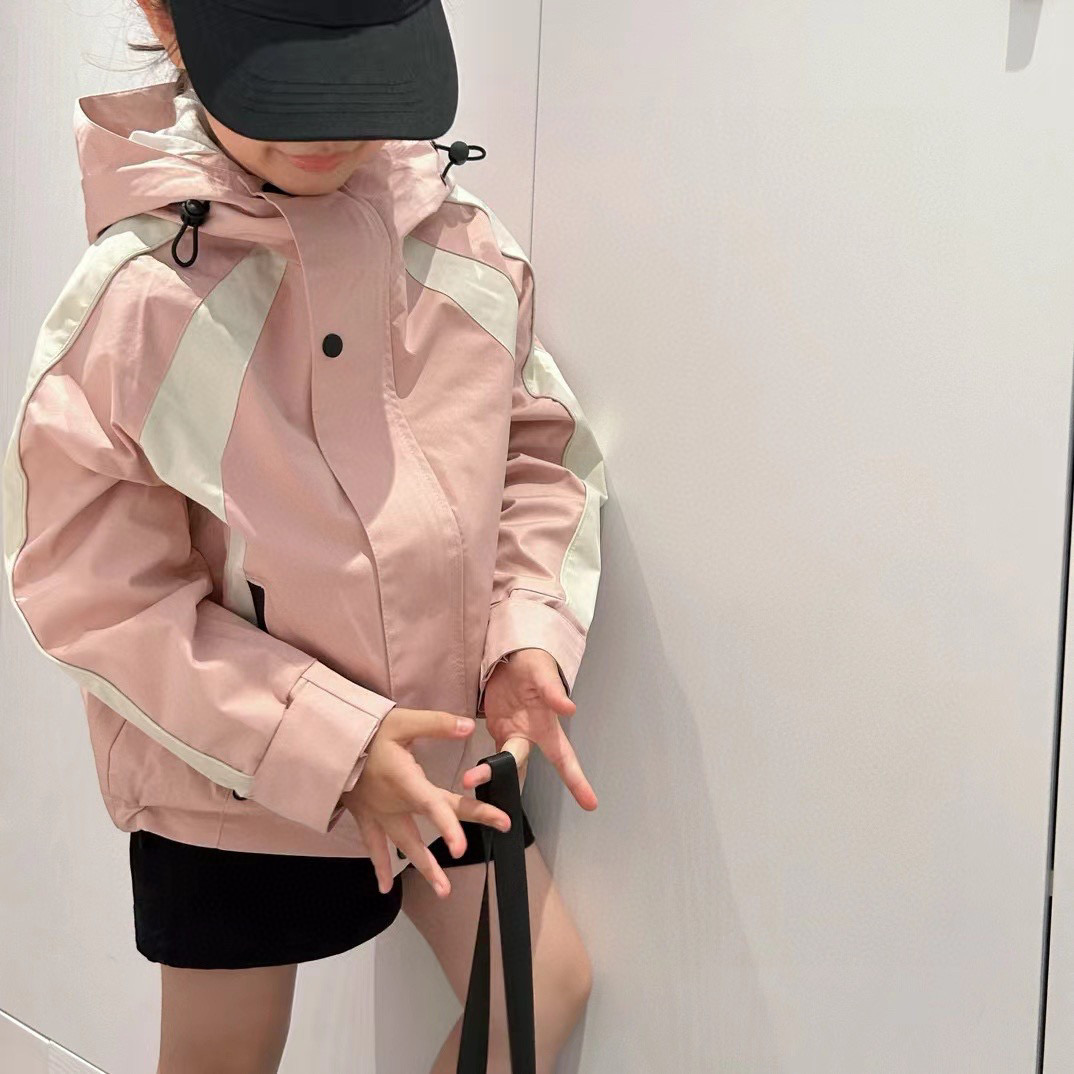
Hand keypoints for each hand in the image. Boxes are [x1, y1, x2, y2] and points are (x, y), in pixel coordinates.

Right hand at [341, 707, 512, 897]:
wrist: (325, 746)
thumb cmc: (364, 733)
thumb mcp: (401, 722)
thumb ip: (436, 723)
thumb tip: (469, 726)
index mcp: (406, 781)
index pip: (432, 805)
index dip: (447, 826)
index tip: (460, 849)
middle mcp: (395, 804)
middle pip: (430, 826)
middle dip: (455, 838)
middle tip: (478, 856)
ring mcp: (380, 815)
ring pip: (406, 846)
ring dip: (426, 868)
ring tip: (444, 891)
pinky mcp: (366, 818)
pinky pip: (374, 847)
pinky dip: (380, 867)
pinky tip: (385, 888)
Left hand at [462, 649, 597, 811]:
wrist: (513, 657)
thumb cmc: (535, 664)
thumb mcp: (543, 674)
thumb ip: (553, 692)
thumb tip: (569, 708)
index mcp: (547, 728)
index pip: (565, 758)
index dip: (578, 781)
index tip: (590, 804)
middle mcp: (530, 737)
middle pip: (519, 763)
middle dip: (504, 775)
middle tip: (486, 787)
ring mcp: (511, 735)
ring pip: (501, 762)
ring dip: (487, 773)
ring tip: (470, 781)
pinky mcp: (496, 729)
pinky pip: (490, 752)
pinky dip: (482, 765)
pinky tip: (471, 779)